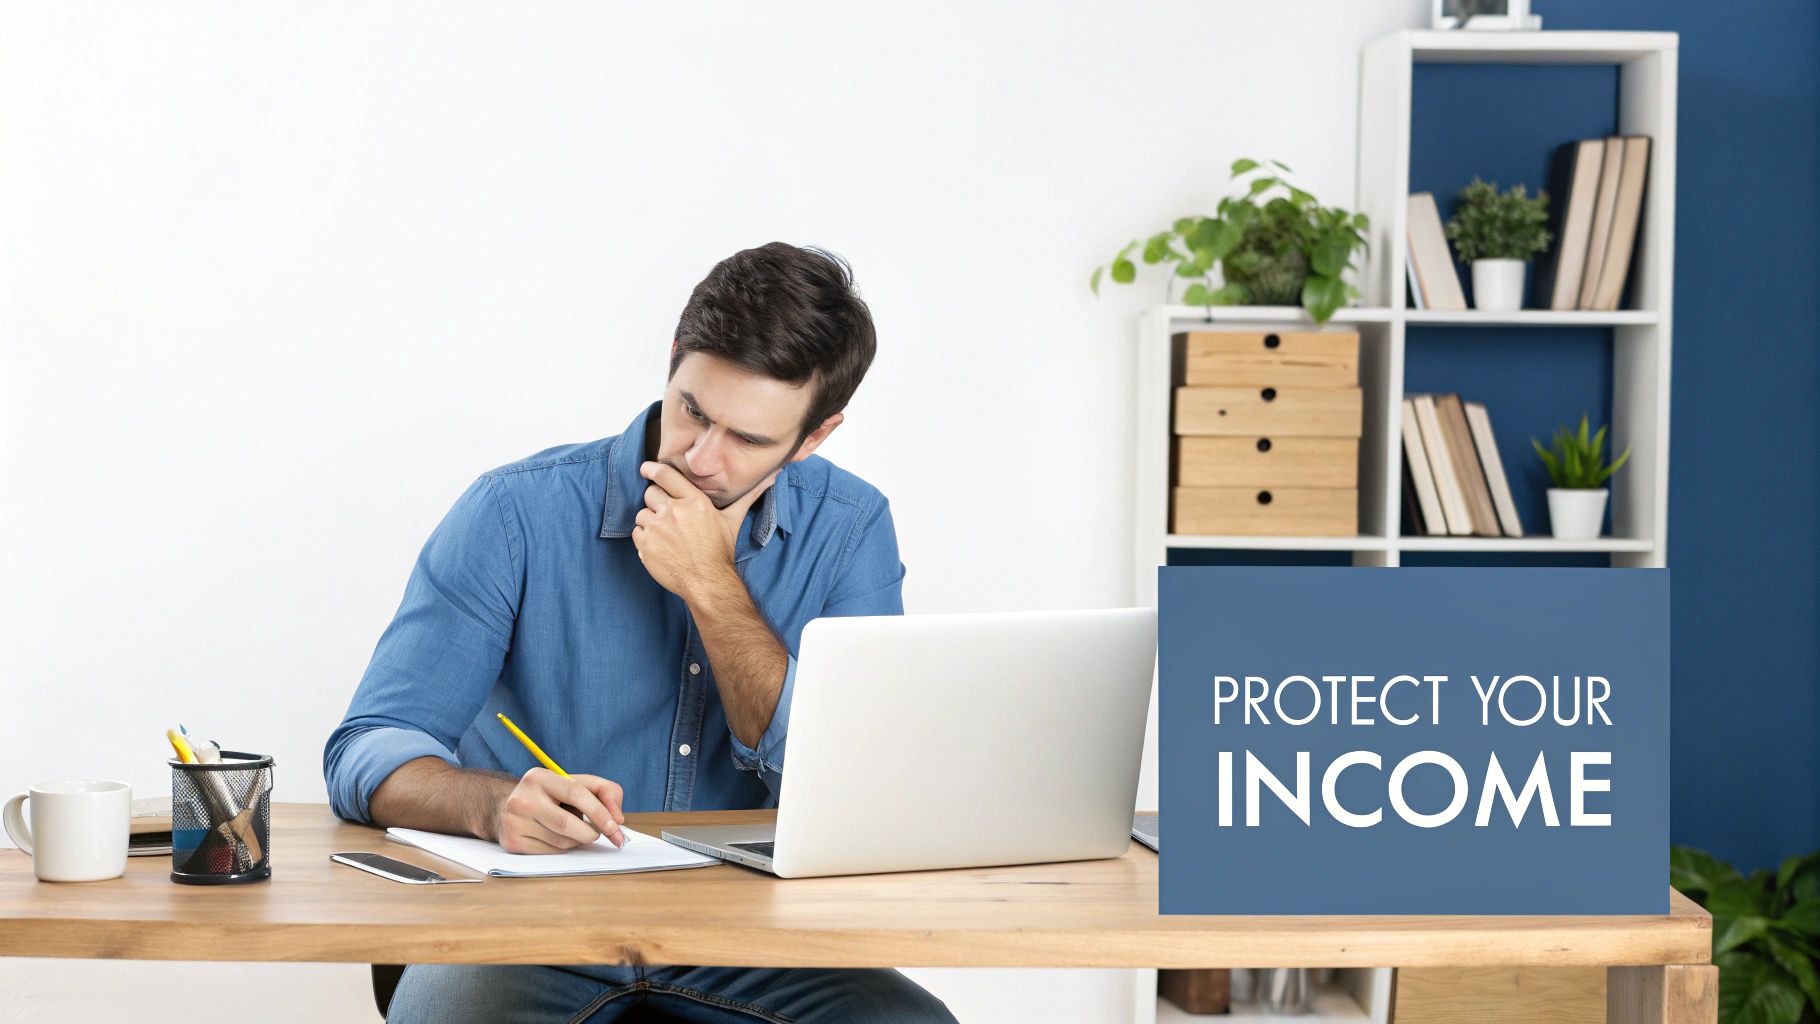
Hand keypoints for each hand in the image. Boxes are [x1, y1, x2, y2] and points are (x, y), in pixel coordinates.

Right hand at [493, 767, 625, 853]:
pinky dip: (563, 849)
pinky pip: (550, 853)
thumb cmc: (550, 796)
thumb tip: (618, 819)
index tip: (616, 827)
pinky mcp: (512, 842)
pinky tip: (557, 838)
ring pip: (561, 841)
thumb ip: (604, 791)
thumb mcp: (574, 783)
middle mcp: (522, 798)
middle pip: (568, 823)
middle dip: (591, 832)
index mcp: (539, 777)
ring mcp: (514, 822)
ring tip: (573, 831)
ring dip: (577, 841)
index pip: (576, 793)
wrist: (506, 809)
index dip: (600, 812)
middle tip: (599, 834)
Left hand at [633, 461, 777, 599]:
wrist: (708, 582)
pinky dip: (645, 538)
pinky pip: (637, 532)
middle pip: (650, 493)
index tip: (645, 468)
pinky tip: (660, 546)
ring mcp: (657, 528)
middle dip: (656, 501)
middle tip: (667, 515)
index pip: (665, 475)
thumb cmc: (720, 551)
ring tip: (665, 534)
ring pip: (642, 514)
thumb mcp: (733, 520)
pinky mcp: (646, 545)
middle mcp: (673, 511)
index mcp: (694, 501)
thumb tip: (771, 478)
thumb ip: (747, 497)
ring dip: (650, 522)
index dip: (652, 470)